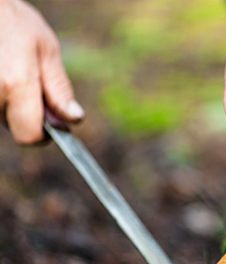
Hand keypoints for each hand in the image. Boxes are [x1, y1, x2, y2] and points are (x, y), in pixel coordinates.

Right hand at [0, 0, 82, 144]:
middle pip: (15, 127)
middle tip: (30, 83)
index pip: (29, 135)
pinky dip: (1, 96)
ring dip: (12, 103)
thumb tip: (74, 119)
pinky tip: (3, 72)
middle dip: (28, 114)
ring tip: (12, 71)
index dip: (44, 134)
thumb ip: (59, 89)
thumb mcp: (46, 50)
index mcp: (16, 85)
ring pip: (2, 117)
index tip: (53, 123)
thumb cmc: (13, 21)